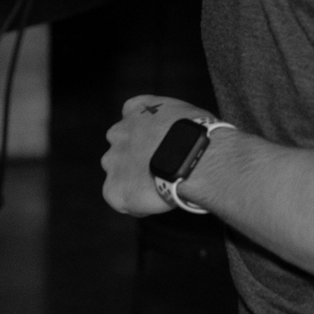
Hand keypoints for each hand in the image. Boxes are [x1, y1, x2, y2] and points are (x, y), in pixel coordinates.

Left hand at [100, 94, 210, 218]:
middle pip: (122, 148)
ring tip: (162, 186)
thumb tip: (181, 133)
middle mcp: (118, 132)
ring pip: (119, 174)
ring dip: (135, 180)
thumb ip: (170, 120)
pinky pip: (121, 200)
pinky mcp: (113, 189)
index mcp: (136, 109)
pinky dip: (137, 203)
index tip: (160, 147)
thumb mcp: (185, 112)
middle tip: (162, 169)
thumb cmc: (200, 135)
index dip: (147, 136)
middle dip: (137, 158)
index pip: (132, 120)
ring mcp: (113, 161)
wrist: (194, 158)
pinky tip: (158, 200)